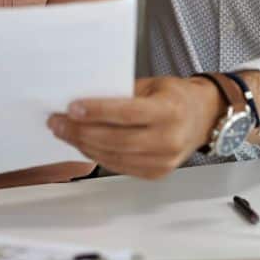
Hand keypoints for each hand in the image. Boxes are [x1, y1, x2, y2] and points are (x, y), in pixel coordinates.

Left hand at [46, 76, 221, 178]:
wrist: (202, 119)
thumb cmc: (174, 97)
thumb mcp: (152, 85)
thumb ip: (122, 94)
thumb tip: (82, 101)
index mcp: (170, 111)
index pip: (128, 113)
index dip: (97, 111)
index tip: (71, 108)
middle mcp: (169, 140)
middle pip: (116, 139)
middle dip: (81, 131)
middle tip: (57, 121)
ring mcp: (163, 162)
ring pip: (113, 156)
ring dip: (83, 144)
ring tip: (64, 132)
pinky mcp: (156, 174)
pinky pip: (118, 166)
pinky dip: (96, 154)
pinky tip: (82, 143)